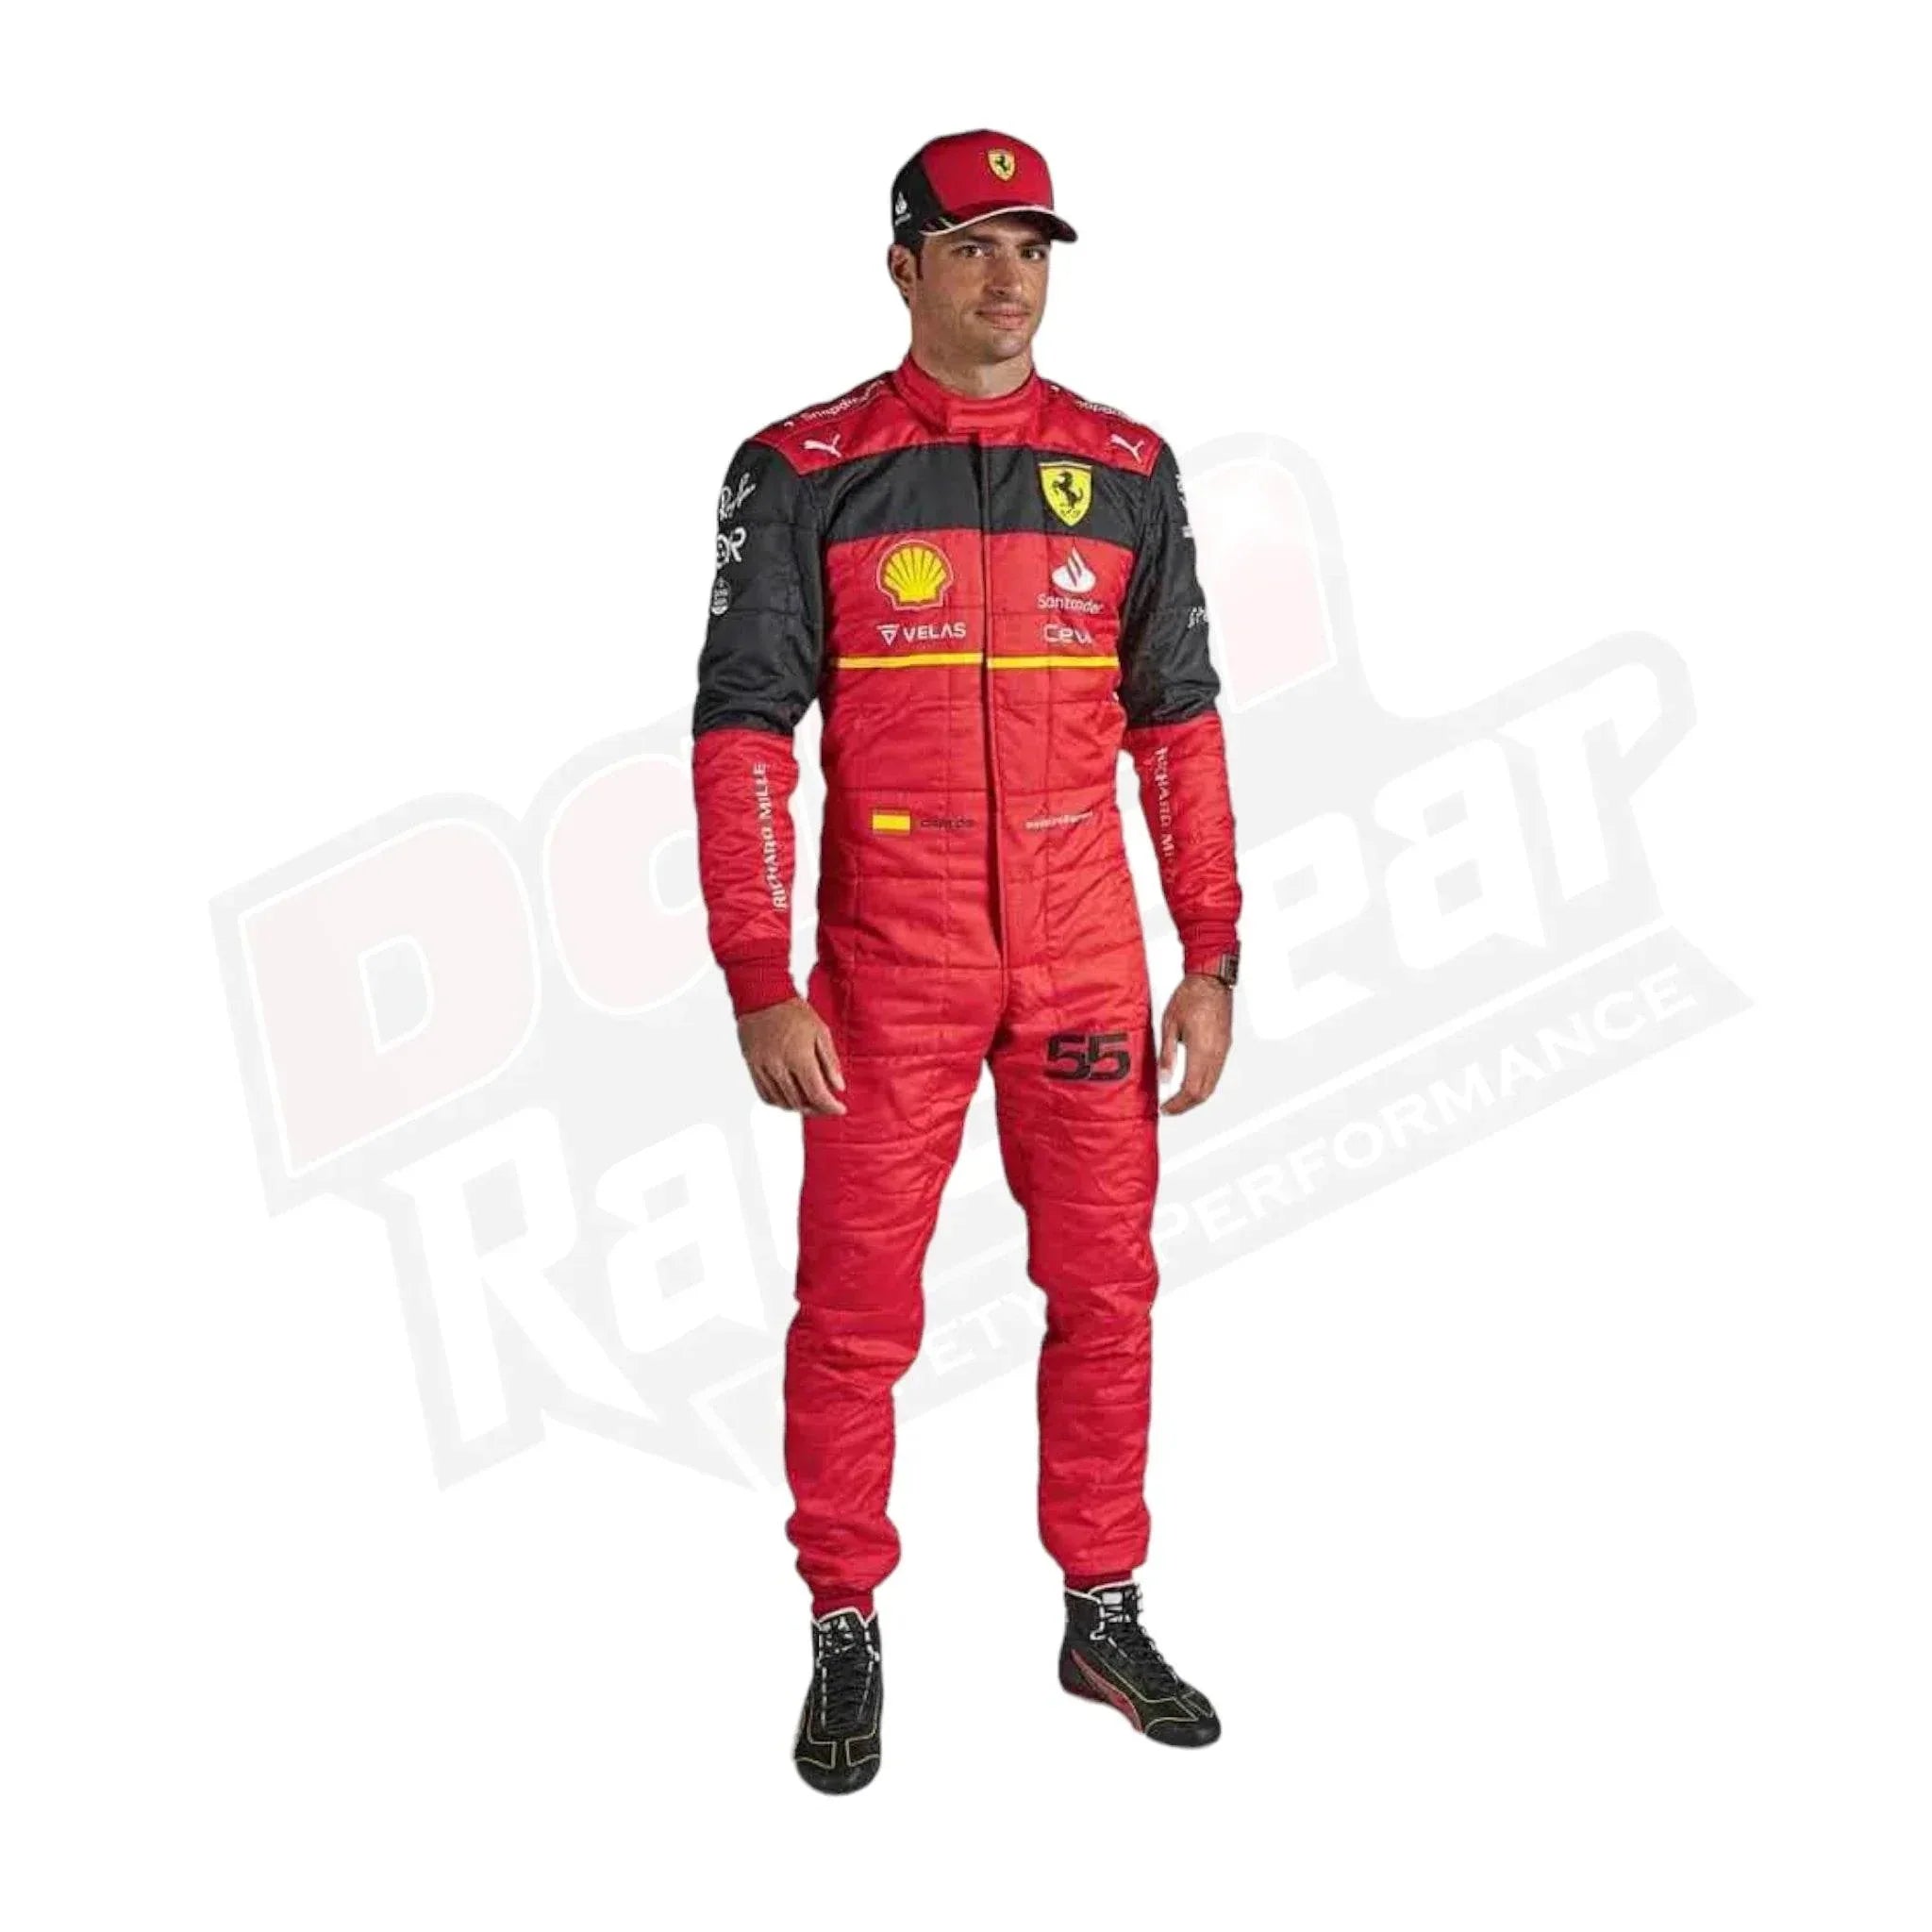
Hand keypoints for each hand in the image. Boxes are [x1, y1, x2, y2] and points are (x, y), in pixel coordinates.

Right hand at [737, 997, 846, 1114]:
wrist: (763, 997)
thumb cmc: (793, 1011)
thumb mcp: (821, 1032)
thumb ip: (830, 1062)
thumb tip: (839, 1087)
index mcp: (799, 1057)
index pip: (817, 1094)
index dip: (830, 1107)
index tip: (840, 1109)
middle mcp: (779, 1067)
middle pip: (800, 1102)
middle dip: (817, 1108)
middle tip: (827, 1106)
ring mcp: (763, 1068)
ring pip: (782, 1102)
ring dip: (799, 1107)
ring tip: (810, 1102)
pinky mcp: (752, 1067)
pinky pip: (765, 1095)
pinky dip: (779, 1102)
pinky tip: (790, 1098)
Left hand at [1156, 974, 1232, 1116]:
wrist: (1211, 980)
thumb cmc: (1190, 996)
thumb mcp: (1169, 1024)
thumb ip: (1167, 1054)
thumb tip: (1164, 1078)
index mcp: (1201, 1049)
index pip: (1191, 1089)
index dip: (1178, 1104)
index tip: (1166, 1108)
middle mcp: (1216, 1053)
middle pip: (1204, 1092)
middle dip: (1186, 1105)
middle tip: (1170, 1108)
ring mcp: (1223, 1050)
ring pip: (1212, 1085)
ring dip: (1196, 1097)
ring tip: (1178, 1099)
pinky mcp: (1225, 1045)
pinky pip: (1216, 1073)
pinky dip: (1204, 1084)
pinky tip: (1191, 1082)